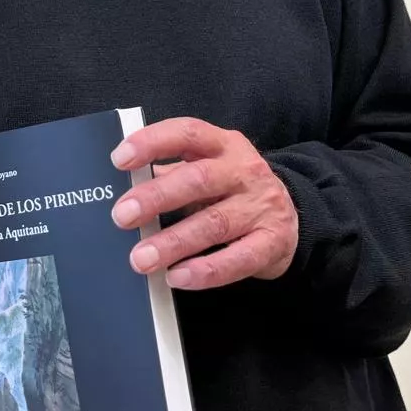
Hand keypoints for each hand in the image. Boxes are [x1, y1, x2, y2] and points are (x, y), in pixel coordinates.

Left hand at [110, 117, 297, 289]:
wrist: (291, 216)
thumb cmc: (233, 191)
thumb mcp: (208, 170)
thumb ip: (170, 174)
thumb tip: (122, 189)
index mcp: (223, 145)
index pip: (188, 133)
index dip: (153, 142)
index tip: (119, 160)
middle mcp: (244, 171)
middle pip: (199, 179)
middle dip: (157, 197)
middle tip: (122, 216)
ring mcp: (261, 206)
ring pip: (214, 223)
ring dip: (174, 242)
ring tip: (141, 258)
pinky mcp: (272, 242)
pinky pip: (238, 259)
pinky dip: (205, 270)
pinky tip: (177, 277)